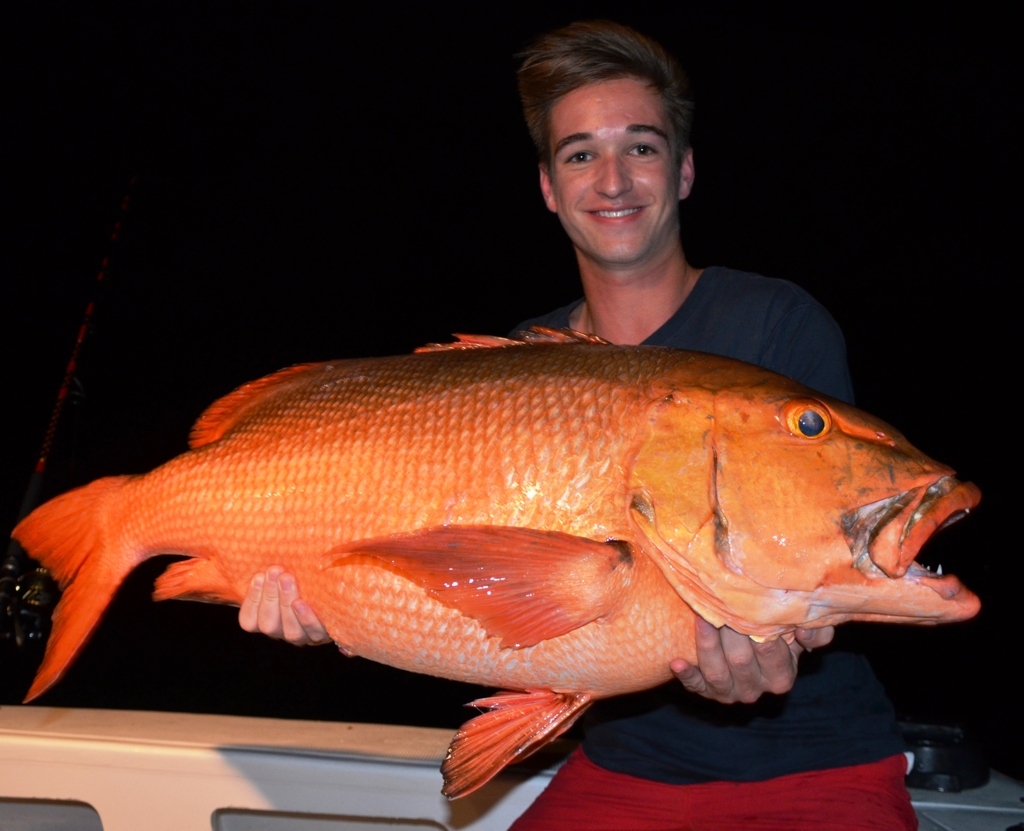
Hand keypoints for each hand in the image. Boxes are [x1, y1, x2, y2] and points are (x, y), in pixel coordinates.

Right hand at [238, 566, 330, 645]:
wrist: (336, 597)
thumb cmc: (302, 579)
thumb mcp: (282, 576)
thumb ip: (271, 571)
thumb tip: (258, 539)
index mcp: (266, 621)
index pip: (249, 621)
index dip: (251, 601)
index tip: (258, 576)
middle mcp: (282, 632)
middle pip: (268, 625)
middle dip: (270, 596)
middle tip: (275, 571)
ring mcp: (303, 636)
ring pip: (290, 631)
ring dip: (286, 603)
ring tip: (287, 579)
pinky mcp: (323, 635)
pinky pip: (314, 632)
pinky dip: (306, 618)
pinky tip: (301, 602)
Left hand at [670, 618, 833, 703]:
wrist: (756, 650)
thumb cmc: (783, 637)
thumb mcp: (804, 634)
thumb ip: (816, 632)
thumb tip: (803, 629)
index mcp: (781, 677)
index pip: (769, 652)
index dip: (757, 630)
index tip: (747, 607)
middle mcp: (755, 690)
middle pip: (740, 661)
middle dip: (729, 632)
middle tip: (719, 603)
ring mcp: (729, 693)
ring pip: (716, 673)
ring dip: (706, 645)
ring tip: (700, 618)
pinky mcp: (706, 691)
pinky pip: (695, 686)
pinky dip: (686, 674)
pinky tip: (676, 661)